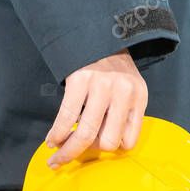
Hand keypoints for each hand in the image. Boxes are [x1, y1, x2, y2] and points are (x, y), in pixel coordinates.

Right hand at [46, 49, 147, 167]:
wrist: (95, 32)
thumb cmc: (110, 68)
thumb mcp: (126, 90)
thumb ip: (120, 116)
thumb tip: (99, 148)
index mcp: (138, 97)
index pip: (129, 142)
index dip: (111, 148)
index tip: (96, 146)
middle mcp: (124, 92)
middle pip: (108, 142)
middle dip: (87, 152)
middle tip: (72, 153)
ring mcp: (102, 85)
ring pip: (86, 135)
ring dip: (67, 152)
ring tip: (55, 158)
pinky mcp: (80, 79)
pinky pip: (67, 117)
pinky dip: (57, 133)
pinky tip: (51, 140)